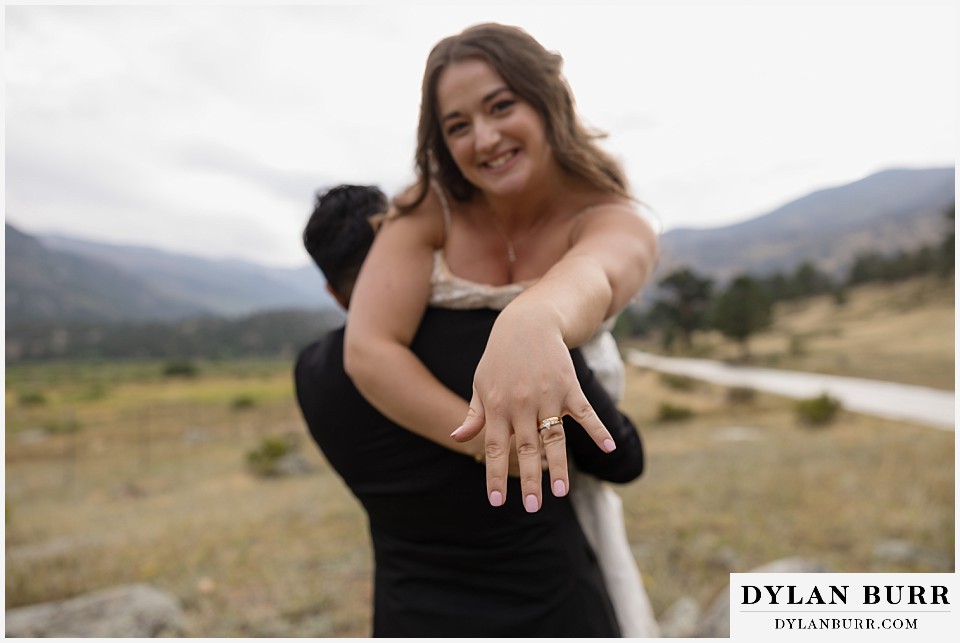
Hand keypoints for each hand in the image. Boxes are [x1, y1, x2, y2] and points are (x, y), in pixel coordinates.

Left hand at [451, 309, 615, 510]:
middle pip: (525, 448)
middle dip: (528, 479)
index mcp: (497, 407)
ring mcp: (547, 396)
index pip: (494, 448)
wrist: (527, 323)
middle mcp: (521, 404)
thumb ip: (474, 415)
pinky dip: (597, 429)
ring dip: (558, 465)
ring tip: (562, 492)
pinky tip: (609, 448)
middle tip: (533, 507)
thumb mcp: (481, 383)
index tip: (496, 501)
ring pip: (553, 437)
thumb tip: (457, 438)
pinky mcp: (569, 388)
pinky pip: (584, 413)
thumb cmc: (499, 358)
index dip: (494, 475)